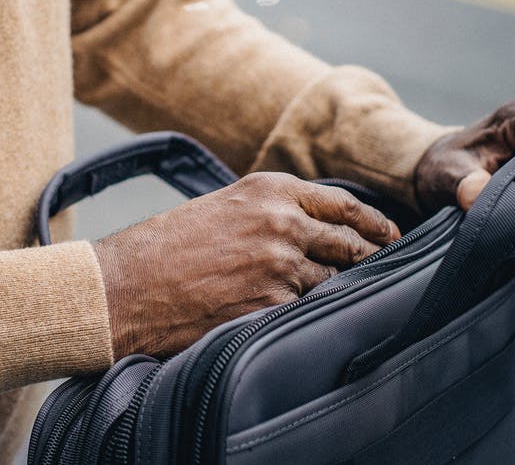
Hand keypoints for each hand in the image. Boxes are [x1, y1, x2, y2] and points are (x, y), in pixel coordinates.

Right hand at [93, 172, 399, 357]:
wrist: (124, 287)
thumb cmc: (166, 248)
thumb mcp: (224, 208)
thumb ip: (272, 211)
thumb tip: (315, 230)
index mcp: (270, 189)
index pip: (343, 206)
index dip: (374, 225)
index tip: (391, 237)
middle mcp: (282, 221)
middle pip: (350, 244)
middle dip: (371, 260)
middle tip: (386, 273)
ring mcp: (280, 265)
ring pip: (334, 282)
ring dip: (340, 293)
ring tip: (344, 303)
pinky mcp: (271, 306)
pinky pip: (308, 312)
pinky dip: (312, 318)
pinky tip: (308, 324)